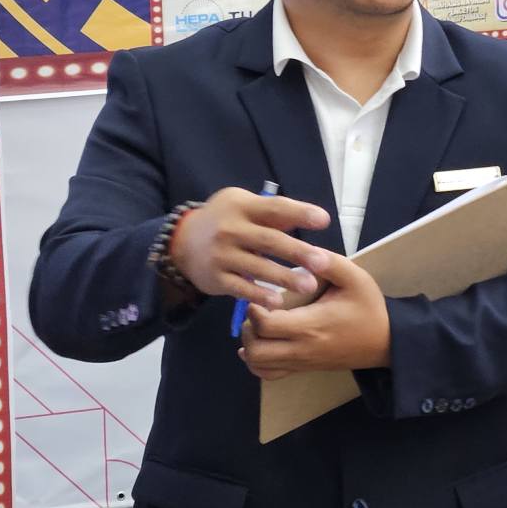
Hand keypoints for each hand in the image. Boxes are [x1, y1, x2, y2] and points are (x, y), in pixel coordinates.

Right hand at [168, 186, 328, 304]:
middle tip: (323, 262)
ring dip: (285, 277)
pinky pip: (241, 288)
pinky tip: (278, 302)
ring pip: (258, 267)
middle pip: (269, 241)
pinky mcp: (216, 278)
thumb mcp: (244, 205)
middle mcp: (231, 229)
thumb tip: (308, 217)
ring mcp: (222, 255)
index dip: (300, 213)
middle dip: (297, 252)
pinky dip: (259, 295)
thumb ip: (271, 213)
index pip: (275, 208)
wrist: (182, 242)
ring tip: (309, 285)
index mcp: (243, 206)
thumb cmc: (224, 219)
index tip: (324, 220)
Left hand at [239, 247, 390, 378]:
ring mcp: (301, 363)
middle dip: (248, 328)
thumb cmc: (368, 307)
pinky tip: (260, 344)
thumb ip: (330, 263)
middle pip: (256, 350)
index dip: (254, 310)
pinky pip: (269, 374)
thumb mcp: (355, 278)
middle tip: (257, 308)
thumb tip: (306, 251)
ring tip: (259, 323)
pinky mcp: (303, 368)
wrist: (385, 341)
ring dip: (250, 344)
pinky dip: (257, 362)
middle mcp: (301, 349)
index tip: (258, 293)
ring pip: (258, 365)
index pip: (266, 326)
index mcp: (311, 325)